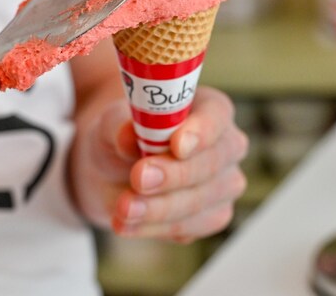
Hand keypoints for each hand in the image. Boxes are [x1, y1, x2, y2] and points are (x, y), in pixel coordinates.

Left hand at [70, 86, 247, 242]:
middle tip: (139, 179)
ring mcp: (223, 185)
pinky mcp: (210, 217)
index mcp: (209, 108)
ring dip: (159, 208)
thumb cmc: (120, 134)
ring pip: (200, 201)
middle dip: (175, 175)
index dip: (200, 132)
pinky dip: (154, 227)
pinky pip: (187, 227)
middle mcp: (225, 146)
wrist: (112, 170)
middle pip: (212, 163)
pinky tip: (127, 223)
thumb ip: (119, 126)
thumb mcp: (110, 122)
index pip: (216, 115)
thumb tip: (129, 137)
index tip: (177, 145)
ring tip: (122, 208)